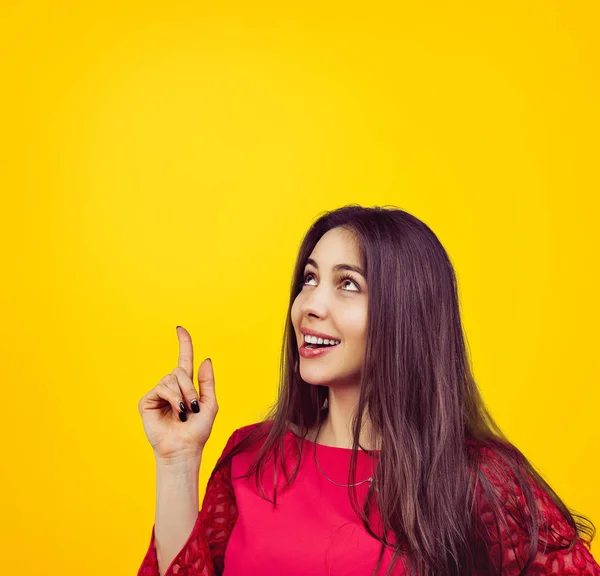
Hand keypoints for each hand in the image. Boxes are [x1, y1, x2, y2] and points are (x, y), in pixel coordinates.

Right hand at [138, 326, 218, 461]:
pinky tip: (175, 412)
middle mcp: (171, 387)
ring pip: (171, 378)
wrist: (184, 449)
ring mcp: (158, 393)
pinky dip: (172, 398)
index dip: (184, 344)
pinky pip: (162, 387)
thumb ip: (207, 382)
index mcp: (186, 386)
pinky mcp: (147, 401)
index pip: (184, 360)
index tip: (180, 329)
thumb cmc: (197, 431)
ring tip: (184, 412)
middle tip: (193, 407)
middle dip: (190, 388)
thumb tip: (205, 359)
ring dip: (183, 394)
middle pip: (180, 370)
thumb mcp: (209, 404)